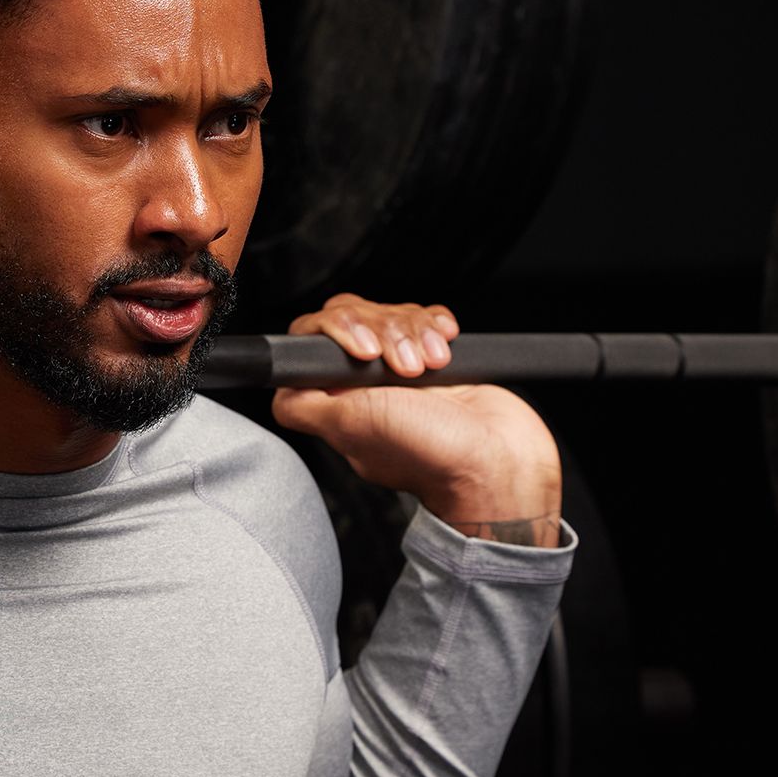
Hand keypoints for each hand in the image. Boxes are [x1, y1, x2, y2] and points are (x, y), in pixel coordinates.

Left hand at [268, 293, 562, 546]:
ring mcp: (402, 369)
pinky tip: (445, 346)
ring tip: (432, 368)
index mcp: (339, 398)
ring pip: (393, 315)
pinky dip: (436, 325)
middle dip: (385, 332)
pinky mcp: (437, 357)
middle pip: (355, 317)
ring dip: (415, 333)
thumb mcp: (350, 426)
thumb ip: (303, 405)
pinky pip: (427, 318)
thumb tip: (279, 385)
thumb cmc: (430, 453)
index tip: (364, 351)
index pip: (315, 340)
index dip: (338, 331)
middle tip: (407, 368)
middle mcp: (366, 384)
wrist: (498, 461)